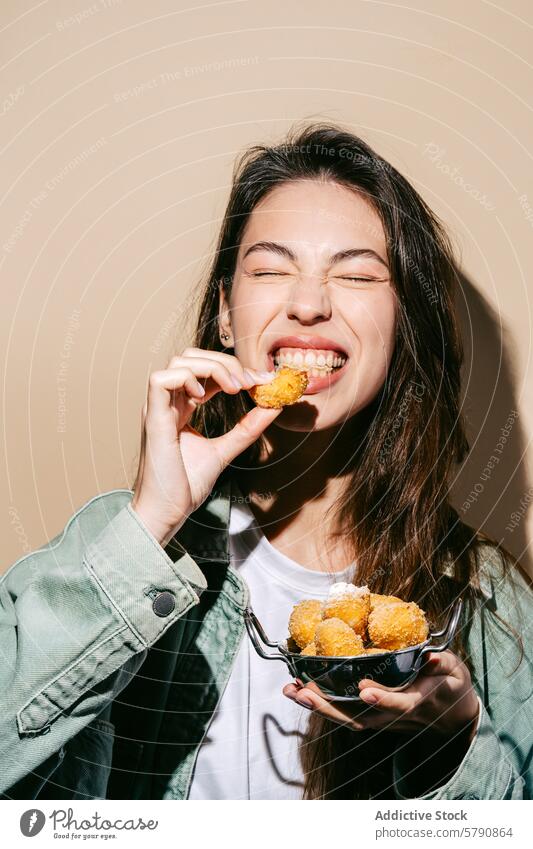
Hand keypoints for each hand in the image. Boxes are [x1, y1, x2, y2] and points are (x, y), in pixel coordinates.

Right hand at [131, 347, 278, 544]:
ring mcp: (158, 408)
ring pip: (179, 361)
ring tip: (235, 389)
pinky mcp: (152, 417)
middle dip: (225, 362)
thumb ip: (247, 428)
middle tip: (250, 383)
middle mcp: (167, 403)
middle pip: (191, 357)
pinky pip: (161, 379)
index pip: (204, 371)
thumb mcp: (225, 450)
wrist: (167, 512)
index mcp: (180, 407)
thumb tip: (274, 405)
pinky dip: (187, 378)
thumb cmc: (185, 485)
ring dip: (212, 367)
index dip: (233, 369)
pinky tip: (205, 396)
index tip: (261, 382)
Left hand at [283, 650, 478, 740]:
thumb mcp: (454, 671)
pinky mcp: (371, 716)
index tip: (365, 691)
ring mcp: (381, 719)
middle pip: (361, 718)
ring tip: (292, 690)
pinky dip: (321, 704)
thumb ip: (442, 665)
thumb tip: (432, 658)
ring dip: (318, 707)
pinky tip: (300, 690)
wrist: (451, 714)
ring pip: (347, 718)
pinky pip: (344, 713)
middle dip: (331, 707)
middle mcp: (395, 716)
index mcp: (419, 700)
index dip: (384, 699)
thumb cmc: (450, 685)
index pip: (401, 704)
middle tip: (304, 693)